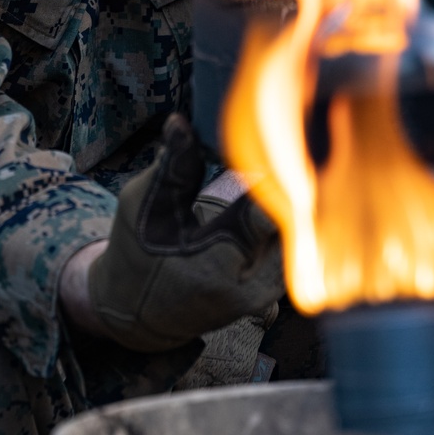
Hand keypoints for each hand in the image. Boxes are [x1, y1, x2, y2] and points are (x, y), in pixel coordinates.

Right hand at [76, 113, 281, 351]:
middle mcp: (248, 287)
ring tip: (290, 166)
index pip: (266, 215)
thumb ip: (173, 167)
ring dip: (292, 202)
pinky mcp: (272, 295)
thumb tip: (180, 122)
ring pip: (298, 237)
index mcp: (213, 265)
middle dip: (290, 185)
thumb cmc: (136, 253)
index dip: (276, 177)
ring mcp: (264, 296)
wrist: (139, 312)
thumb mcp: (143, 205)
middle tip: (292, 147)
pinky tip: (283, 193)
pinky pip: (293, 249)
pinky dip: (289, 221)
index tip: (276, 144)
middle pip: (291, 224)